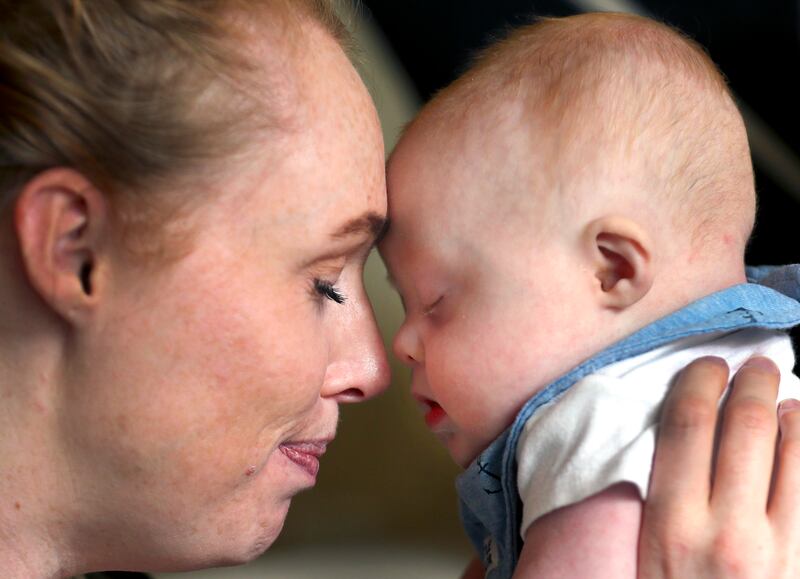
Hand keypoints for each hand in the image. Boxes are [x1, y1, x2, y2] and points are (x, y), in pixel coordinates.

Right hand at [639, 356, 799, 577]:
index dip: (699, 381)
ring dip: (794, 413)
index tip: (706, 366)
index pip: (686, 424)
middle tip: (755, 367)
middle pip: (744, 427)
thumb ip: (657, 501)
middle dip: (753, 384)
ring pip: (795, 452)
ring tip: (787, 397)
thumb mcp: (642, 560)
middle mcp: (726, 531)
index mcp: (671, 525)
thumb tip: (676, 440)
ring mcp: (778, 550)